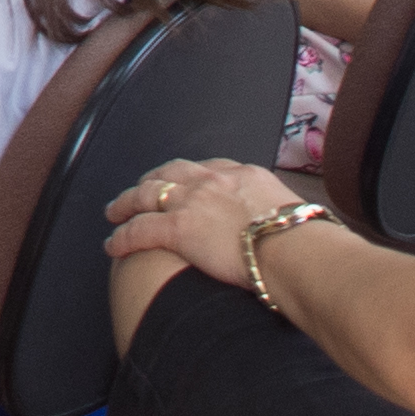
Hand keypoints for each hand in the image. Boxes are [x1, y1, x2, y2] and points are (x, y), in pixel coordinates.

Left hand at [102, 158, 301, 279]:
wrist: (293, 248)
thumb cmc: (302, 241)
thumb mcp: (292, 212)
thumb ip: (277, 214)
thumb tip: (286, 228)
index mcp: (242, 175)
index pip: (207, 168)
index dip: (188, 175)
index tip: (180, 181)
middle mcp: (212, 181)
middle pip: (169, 174)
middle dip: (151, 181)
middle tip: (138, 190)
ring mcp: (193, 202)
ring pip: (146, 196)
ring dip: (126, 204)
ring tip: (114, 212)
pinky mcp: (179, 228)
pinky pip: (140, 230)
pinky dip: (122, 237)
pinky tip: (112, 245)